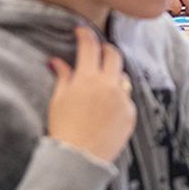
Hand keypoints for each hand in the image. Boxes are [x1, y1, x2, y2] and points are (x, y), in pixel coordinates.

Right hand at [47, 27, 136, 162]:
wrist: (80, 158)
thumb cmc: (64, 128)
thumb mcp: (58, 100)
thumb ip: (63, 77)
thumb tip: (57, 61)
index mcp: (87, 78)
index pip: (90, 46)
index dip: (85, 35)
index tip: (81, 31)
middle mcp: (109, 84)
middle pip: (114, 55)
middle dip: (105, 50)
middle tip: (97, 52)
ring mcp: (123, 99)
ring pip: (122, 77)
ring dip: (113, 76)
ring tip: (101, 86)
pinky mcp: (131, 113)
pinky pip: (126, 98)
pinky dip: (118, 98)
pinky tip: (107, 109)